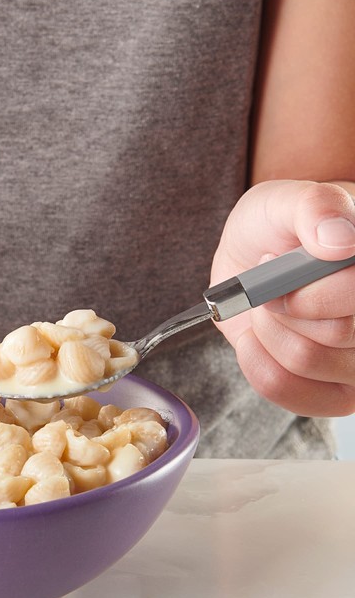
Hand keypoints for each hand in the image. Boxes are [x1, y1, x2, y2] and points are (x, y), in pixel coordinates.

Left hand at [211, 180, 354, 416]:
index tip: (273, 260)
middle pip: (337, 333)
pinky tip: (258, 340)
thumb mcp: (284, 201)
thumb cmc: (278, 228)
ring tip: (267, 308)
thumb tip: (339, 241)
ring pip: (306, 362)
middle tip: (269, 285)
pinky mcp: (341, 395)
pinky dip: (259, 365)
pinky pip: (293, 396)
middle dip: (281, 306)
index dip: (307, 288)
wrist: (256, 259)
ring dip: (267, 332)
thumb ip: (313, 207)